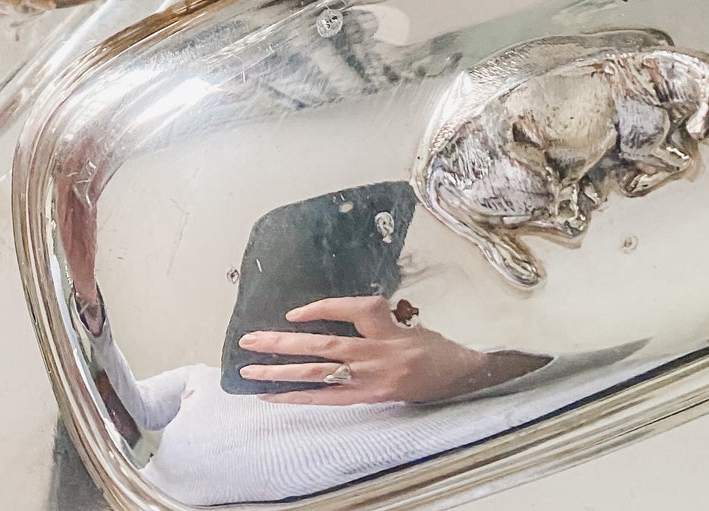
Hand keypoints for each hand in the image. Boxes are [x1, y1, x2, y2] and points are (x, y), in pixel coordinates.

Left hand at [238, 295, 547, 405]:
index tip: (293, 312)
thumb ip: (374, 318)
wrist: (460, 375)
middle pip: (323, 344)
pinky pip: (327, 399)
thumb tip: (334, 313)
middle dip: (282, 342)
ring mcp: (372, 379)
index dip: (320, 309)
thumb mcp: (406, 320)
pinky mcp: (371, 399)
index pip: (350, 309)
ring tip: (250, 370)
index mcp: (387, 326)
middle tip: (248, 339)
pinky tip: (274, 397)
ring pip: (318, 372)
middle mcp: (377, 352)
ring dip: (281, 372)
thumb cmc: (432, 344)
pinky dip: (298, 397)